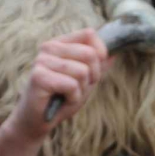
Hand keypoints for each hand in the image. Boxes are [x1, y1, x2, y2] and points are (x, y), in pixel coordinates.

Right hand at [6, 28, 110, 142]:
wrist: (38, 122)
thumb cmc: (62, 99)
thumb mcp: (86, 80)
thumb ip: (99, 65)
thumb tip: (115, 52)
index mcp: (60, 43)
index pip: (89, 34)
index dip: (100, 54)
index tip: (92, 72)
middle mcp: (49, 47)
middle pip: (90, 54)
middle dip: (92, 76)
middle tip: (76, 88)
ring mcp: (42, 60)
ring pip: (82, 71)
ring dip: (81, 90)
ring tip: (66, 95)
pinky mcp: (38, 77)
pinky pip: (71, 85)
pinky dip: (73, 98)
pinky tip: (61, 101)